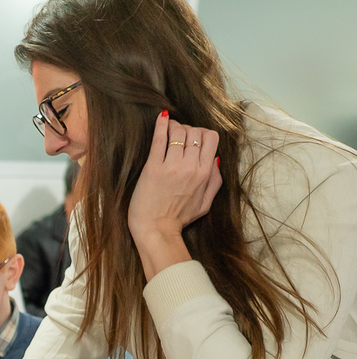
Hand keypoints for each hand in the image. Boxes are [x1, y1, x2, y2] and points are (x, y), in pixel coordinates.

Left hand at [127, 112, 222, 279]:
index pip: (211, 137)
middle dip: (188, 128)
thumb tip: (215, 159)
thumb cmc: (179, 218)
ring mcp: (172, 167)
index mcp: (205, 173)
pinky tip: (161, 117)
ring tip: (169, 129)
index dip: (203, 133)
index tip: (193, 138)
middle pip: (195, 132)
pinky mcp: (153, 168)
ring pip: (179, 132)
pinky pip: (159, 139)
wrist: (156, 230)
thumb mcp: (206, 203)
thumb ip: (214, 181)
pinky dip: (161, 125)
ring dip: (174, 126)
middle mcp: (191, 167)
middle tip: (179, 134)